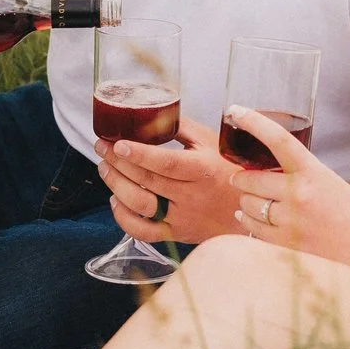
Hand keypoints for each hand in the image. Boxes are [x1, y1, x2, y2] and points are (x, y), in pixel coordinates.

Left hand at [95, 117, 240, 246]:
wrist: (249, 207)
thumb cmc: (228, 169)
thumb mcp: (212, 143)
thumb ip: (181, 128)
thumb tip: (151, 114)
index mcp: (202, 170)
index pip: (167, 163)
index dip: (140, 153)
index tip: (118, 143)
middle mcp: (192, 196)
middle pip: (148, 181)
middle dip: (118, 163)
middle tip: (101, 148)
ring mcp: (183, 217)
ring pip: (142, 205)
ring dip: (117, 186)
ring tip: (105, 169)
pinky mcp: (176, 234)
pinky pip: (144, 232)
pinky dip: (123, 217)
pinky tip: (115, 200)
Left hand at [225, 106, 349, 280]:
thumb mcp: (327, 179)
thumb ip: (297, 172)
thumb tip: (259, 170)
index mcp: (313, 171)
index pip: (279, 139)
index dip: (254, 122)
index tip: (235, 110)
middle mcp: (300, 194)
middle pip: (250, 179)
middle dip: (241, 179)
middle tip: (239, 178)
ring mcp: (292, 221)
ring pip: (248, 205)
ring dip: (246, 202)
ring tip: (250, 201)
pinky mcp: (287, 244)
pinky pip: (252, 229)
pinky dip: (247, 221)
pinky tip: (246, 216)